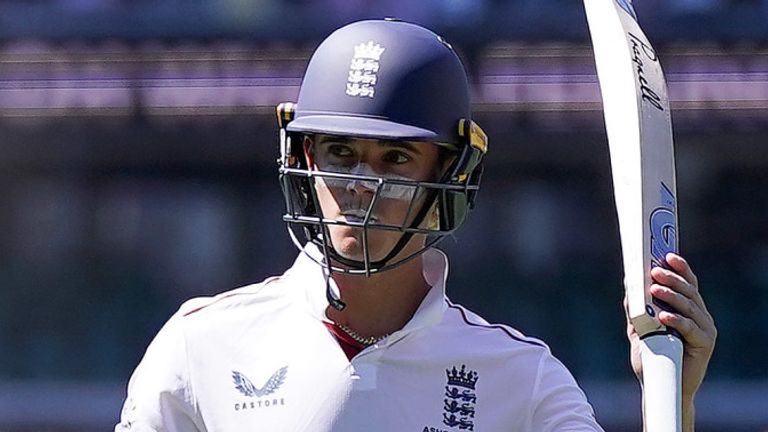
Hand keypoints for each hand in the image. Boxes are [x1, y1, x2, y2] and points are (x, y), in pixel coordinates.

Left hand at [625, 253, 716, 427]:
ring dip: (672, 295)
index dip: (679, 267)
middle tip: (654, 270)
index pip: (686, 282)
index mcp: (687, 308)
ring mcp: (704, 329)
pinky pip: (690, 328)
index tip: (666, 254)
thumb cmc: (652, 355)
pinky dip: (676, 320)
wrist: (660, 384)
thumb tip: (628, 282)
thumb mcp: (639, 327)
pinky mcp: (704, 344)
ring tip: (655, 288)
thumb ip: (636, 307)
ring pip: (689, 306)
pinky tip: (663, 316)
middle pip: (688, 291)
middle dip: (672, 278)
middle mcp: (700, 316)